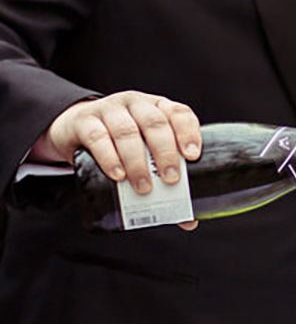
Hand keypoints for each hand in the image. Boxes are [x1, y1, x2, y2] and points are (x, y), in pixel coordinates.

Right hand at [32, 91, 201, 227]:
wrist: (75, 127)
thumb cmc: (117, 141)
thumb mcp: (141, 151)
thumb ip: (162, 180)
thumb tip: (188, 220)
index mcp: (157, 108)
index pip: (178, 112)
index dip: (188, 132)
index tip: (192, 156)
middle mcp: (135, 104)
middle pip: (154, 122)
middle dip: (165, 152)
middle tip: (171, 179)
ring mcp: (109, 109)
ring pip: (127, 131)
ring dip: (137, 161)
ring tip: (143, 187)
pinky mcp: (85, 121)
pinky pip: (98, 137)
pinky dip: (109, 157)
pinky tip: (117, 175)